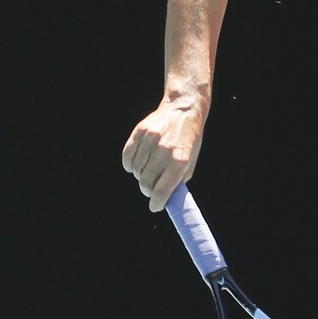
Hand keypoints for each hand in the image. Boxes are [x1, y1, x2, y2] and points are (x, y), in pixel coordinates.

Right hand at [122, 98, 205, 212]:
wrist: (183, 111)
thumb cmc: (188, 141)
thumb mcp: (190, 162)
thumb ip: (177, 181)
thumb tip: (165, 200)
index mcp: (179, 162)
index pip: (162, 191)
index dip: (156, 203)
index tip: (154, 207)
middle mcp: (164, 152)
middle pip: (145, 183)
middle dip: (147, 190)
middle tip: (151, 188)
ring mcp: (150, 141)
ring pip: (135, 171)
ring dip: (140, 175)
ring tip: (148, 170)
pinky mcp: (139, 132)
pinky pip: (127, 156)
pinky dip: (129, 164)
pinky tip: (136, 164)